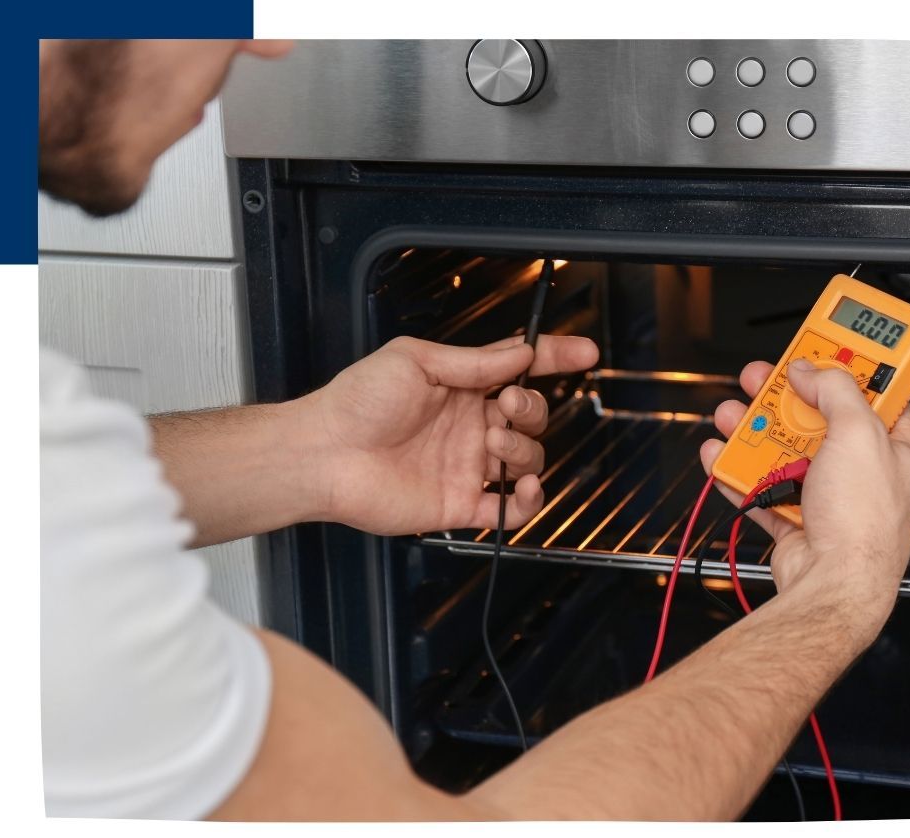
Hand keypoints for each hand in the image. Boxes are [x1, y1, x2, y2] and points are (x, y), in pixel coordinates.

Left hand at [298, 334, 598, 535]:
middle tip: (506, 403)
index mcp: (460, 387)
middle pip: (530, 416)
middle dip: (531, 408)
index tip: (585, 352)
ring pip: (527, 459)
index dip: (554, 359)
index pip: (519, 370)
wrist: (324, 454)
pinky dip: (529, 501)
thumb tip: (520, 353)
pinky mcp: (459, 504)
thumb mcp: (416, 360)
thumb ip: (474, 362)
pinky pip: (509, 510)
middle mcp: (468, 426)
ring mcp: (467, 466)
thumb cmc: (357, 401)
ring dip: (523, 447)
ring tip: (492, 441)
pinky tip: (525, 486)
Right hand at [699, 359, 909, 627]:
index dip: (845, 365)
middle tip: (760, 378)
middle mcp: (862, 470)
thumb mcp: (858, 435)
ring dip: (752, 433)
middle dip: (782, 397)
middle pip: (817, 417)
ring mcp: (827, 494)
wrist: (831, 586)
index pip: (873, 391)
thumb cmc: (863, 525)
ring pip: (783, 450)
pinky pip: (761, 487)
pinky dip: (738, 472)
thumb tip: (812, 369)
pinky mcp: (795, 518)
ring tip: (731, 417)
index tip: (820, 346)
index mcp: (894, 447)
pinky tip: (721, 456)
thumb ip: (835, 391)